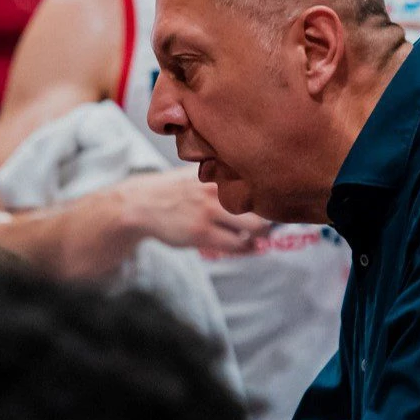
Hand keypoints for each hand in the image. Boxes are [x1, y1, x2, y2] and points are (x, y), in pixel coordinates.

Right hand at [111, 168, 270, 256]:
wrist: (143, 204)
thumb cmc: (174, 190)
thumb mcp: (198, 172)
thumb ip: (223, 176)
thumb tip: (258, 181)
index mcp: (217, 172)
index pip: (257, 182)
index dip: (271, 194)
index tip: (276, 201)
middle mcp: (215, 190)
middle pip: (261, 206)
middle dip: (270, 218)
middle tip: (271, 223)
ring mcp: (208, 213)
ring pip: (252, 228)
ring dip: (260, 235)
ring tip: (259, 236)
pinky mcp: (201, 233)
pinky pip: (235, 244)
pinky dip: (246, 247)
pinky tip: (248, 245)